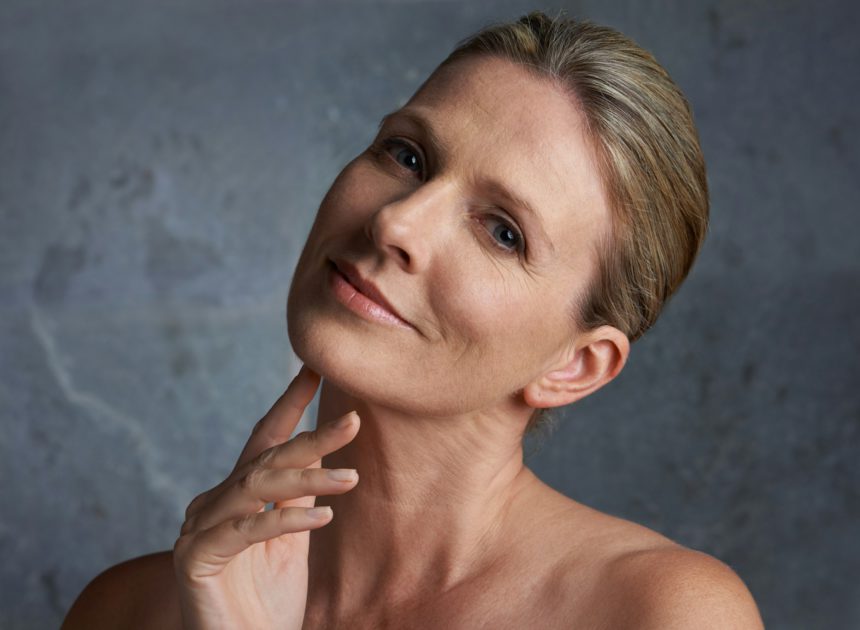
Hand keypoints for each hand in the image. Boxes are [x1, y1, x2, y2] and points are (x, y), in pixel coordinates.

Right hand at [172, 366, 359, 629]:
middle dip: (311, 437)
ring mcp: (198, 529)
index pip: (265, 440)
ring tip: (352, 478)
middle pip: (266, 459)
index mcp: (237, 495)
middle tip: (354, 421)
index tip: (314, 369)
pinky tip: (323, 517)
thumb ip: (297, 497)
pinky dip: (284, 521)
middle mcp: (213, 503)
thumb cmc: (266, 600)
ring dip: (307, 479)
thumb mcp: (291, 540)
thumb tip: (319, 451)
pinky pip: (245, 531)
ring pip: (256, 488)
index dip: (289, 403)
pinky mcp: (194, 559)